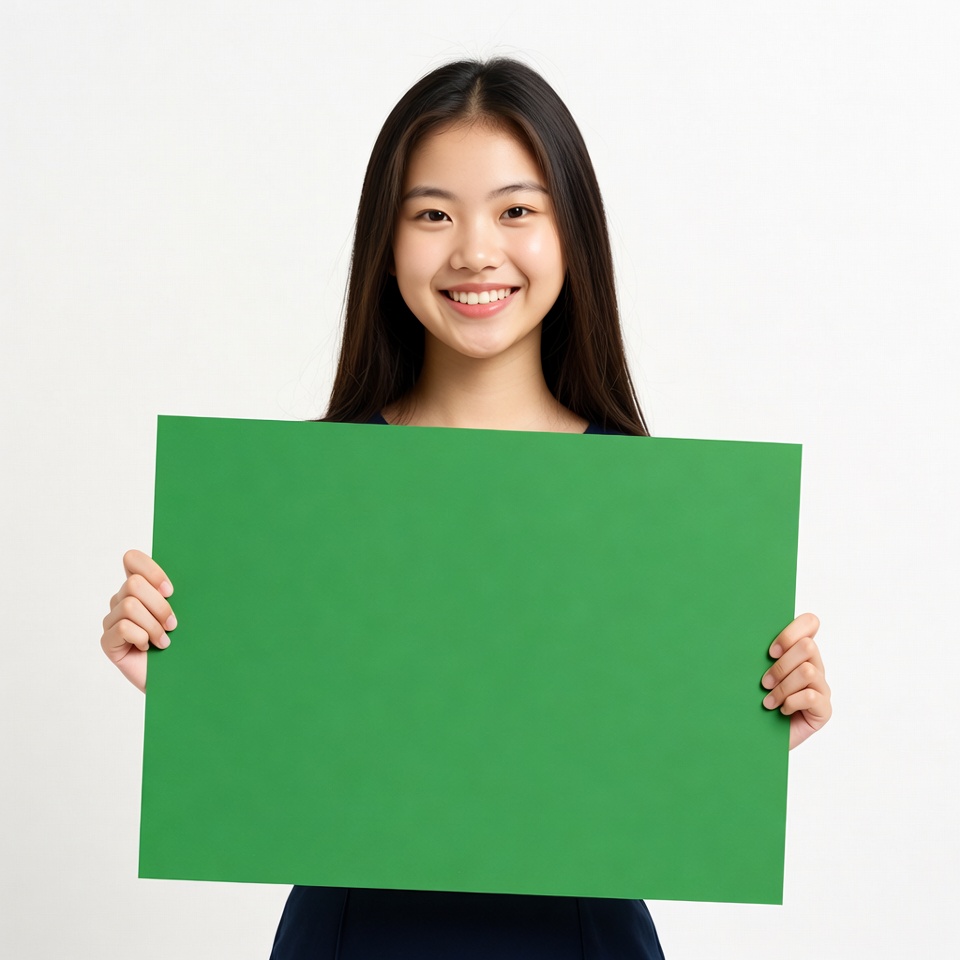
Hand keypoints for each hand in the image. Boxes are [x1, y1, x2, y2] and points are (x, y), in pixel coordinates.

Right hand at [100, 549, 175, 691]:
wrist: (181, 678)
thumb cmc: (185, 643)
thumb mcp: (186, 612)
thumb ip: (178, 592)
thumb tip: (199, 566)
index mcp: (140, 588)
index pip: (131, 559)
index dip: (151, 570)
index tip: (171, 591)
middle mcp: (122, 601)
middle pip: (134, 584)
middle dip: (160, 605)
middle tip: (173, 625)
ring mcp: (112, 621)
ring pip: (130, 605)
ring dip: (154, 625)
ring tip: (164, 641)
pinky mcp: (108, 641)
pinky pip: (123, 628)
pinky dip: (143, 637)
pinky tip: (148, 648)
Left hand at [761, 612, 830, 749]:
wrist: (755, 737)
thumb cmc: (752, 701)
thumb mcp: (752, 672)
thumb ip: (756, 652)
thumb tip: (739, 632)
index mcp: (798, 651)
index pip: (810, 622)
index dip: (791, 632)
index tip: (770, 652)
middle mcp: (815, 666)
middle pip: (808, 646)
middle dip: (781, 665)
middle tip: (764, 683)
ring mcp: (821, 688)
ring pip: (808, 671)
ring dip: (783, 687)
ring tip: (769, 701)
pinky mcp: (824, 709)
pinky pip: (811, 696)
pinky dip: (791, 703)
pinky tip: (782, 711)